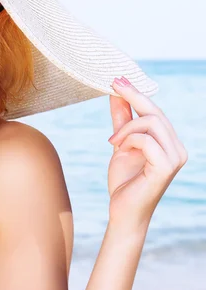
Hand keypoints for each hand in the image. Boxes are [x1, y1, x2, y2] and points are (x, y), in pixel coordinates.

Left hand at [106, 76, 187, 233]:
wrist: (123, 210)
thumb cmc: (124, 180)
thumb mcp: (120, 144)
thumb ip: (121, 120)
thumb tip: (116, 93)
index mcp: (170, 142)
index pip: (155, 111)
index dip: (137, 93)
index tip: (118, 79)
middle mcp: (177, 148)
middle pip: (155, 112)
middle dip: (131, 98)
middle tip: (111, 87)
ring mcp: (175, 157)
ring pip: (150, 122)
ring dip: (125, 128)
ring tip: (112, 141)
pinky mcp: (166, 167)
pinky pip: (146, 140)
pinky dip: (128, 140)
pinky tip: (118, 149)